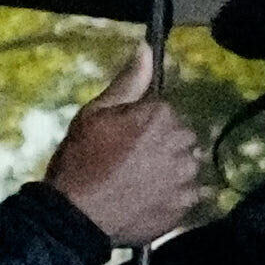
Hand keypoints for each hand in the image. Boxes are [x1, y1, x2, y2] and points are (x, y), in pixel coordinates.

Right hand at [44, 34, 201, 249]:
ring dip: (170, 170)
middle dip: (162, 145)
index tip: (123, 139)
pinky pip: (189, 194)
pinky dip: (174, 196)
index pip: (165, 111)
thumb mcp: (95, 113)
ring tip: (139, 183)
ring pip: (186, 165)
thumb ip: (128, 82)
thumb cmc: (80, 160)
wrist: (76, 216)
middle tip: (130, 162)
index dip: (143, 124)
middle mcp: (183, 143)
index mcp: (162, 115)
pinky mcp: (186, 206)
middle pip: (181, 137)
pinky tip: (149, 199)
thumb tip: (146, 48)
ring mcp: (187, 177)